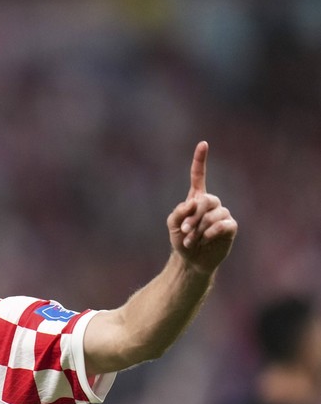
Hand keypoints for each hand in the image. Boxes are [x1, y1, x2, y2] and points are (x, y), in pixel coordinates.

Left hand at [167, 142, 236, 274]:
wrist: (191, 260)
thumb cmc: (181, 240)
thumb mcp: (172, 225)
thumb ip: (178, 212)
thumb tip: (192, 203)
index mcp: (196, 198)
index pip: (199, 176)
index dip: (200, 160)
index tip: (203, 143)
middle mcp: (211, 203)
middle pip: (206, 200)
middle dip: (193, 217)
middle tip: (185, 231)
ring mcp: (222, 214)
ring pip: (213, 214)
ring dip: (199, 229)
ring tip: (192, 240)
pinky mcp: (230, 226)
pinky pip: (223, 224)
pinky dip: (210, 233)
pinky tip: (205, 240)